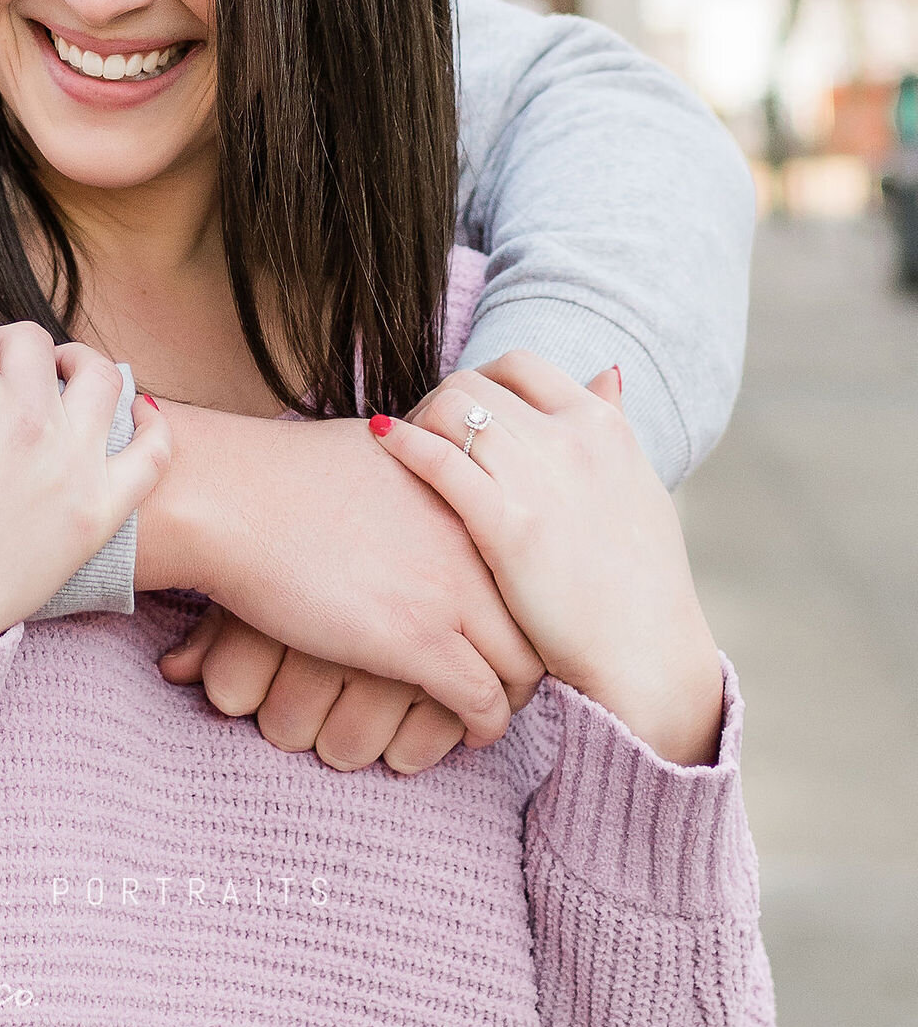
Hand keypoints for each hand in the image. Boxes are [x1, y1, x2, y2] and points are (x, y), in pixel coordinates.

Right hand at [135, 404, 542, 745]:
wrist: (231, 496)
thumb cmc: (279, 473)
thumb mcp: (373, 448)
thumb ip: (415, 466)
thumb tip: (414, 475)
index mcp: (460, 488)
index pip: (526, 561)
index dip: (522, 605)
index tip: (504, 632)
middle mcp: (469, 535)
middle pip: (536, 615)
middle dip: (527, 658)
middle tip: (505, 683)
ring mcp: (448, 587)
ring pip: (521, 666)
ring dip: (508, 699)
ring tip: (486, 715)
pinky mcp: (418, 639)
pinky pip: (480, 702)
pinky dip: (481, 726)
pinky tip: (466, 734)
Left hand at [372, 354, 724, 765]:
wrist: (646, 659)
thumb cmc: (642, 582)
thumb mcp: (640, 485)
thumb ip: (614, 427)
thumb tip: (605, 371)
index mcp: (602, 426)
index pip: (520, 366)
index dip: (481, 380)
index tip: (465, 412)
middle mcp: (572, 438)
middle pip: (475, 383)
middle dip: (441, 400)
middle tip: (424, 433)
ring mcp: (540, 479)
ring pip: (452, 408)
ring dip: (419, 419)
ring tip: (404, 446)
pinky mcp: (509, 526)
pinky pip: (441, 459)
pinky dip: (404, 441)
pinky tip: (381, 438)